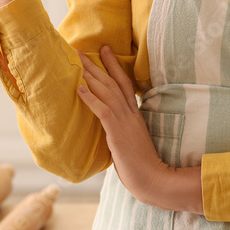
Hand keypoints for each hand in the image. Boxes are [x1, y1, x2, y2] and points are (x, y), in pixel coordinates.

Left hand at [77, 46, 202, 213]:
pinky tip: (79, 89)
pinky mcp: (118, 133)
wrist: (152, 179)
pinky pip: (103, 111)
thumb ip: (123, 129)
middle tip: (82, 50)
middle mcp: (130, 114)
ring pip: (107, 92)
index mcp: (135, 115)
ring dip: (91, 76)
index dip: (114, 66)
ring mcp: (125, 122)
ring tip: (77, 62)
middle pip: (113, 82)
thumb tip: (111, 124)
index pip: (125, 83)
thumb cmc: (141, 165)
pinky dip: (91, 98)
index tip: (105, 50)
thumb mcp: (132, 141)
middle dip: (97, 64)